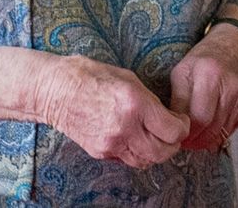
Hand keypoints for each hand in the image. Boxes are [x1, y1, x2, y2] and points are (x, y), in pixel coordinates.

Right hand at [39, 54, 189, 168]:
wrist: (54, 90)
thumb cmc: (88, 75)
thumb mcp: (126, 77)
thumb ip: (148, 100)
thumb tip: (164, 117)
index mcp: (134, 103)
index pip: (173, 130)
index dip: (182, 127)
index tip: (180, 121)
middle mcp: (125, 126)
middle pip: (163, 152)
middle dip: (173, 144)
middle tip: (172, 134)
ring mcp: (112, 143)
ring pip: (146, 161)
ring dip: (155, 152)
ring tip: (154, 138)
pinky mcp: (101, 152)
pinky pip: (127, 160)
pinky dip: (136, 153)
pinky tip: (133, 139)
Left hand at [169, 23, 237, 151]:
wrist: (235, 46)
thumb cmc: (204, 57)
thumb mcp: (183, 70)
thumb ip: (178, 98)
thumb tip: (174, 125)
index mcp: (210, 75)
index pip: (198, 117)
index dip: (185, 132)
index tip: (175, 135)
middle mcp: (230, 89)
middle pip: (211, 129)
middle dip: (194, 140)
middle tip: (182, 142)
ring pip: (221, 133)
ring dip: (205, 141)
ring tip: (192, 139)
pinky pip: (231, 130)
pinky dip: (217, 135)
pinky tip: (207, 131)